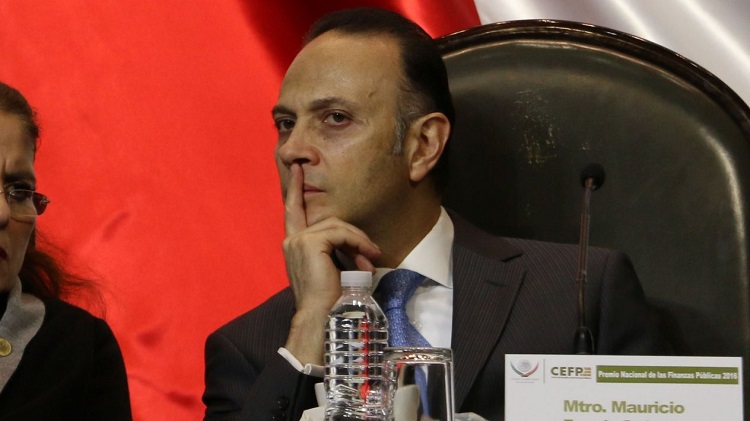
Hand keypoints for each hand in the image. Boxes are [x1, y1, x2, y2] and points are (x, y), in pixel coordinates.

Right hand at [282, 164, 380, 364]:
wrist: (321, 316)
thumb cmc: (329, 298)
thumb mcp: (332, 267)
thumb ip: (336, 249)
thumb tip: (359, 244)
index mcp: (294, 245)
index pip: (293, 211)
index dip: (295, 189)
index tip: (297, 168)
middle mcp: (292, 240)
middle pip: (329, 220)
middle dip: (353, 234)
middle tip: (373, 254)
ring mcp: (298, 240)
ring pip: (337, 225)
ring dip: (359, 242)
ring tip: (370, 261)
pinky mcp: (310, 242)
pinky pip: (340, 232)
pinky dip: (357, 243)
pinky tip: (366, 259)